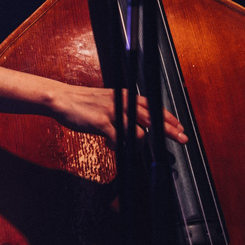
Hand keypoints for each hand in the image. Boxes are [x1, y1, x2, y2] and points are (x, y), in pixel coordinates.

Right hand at [50, 83, 187, 148]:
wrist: (63, 98)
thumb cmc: (84, 102)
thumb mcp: (108, 100)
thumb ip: (122, 109)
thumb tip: (136, 123)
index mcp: (125, 95)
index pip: (152, 106)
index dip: (168, 117)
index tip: (180, 126)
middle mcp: (122, 101)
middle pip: (152, 117)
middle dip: (169, 129)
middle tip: (182, 139)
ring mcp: (112, 112)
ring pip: (138, 130)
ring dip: (138, 144)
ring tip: (132, 149)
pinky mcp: (101, 122)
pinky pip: (119, 139)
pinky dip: (119, 147)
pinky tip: (113, 147)